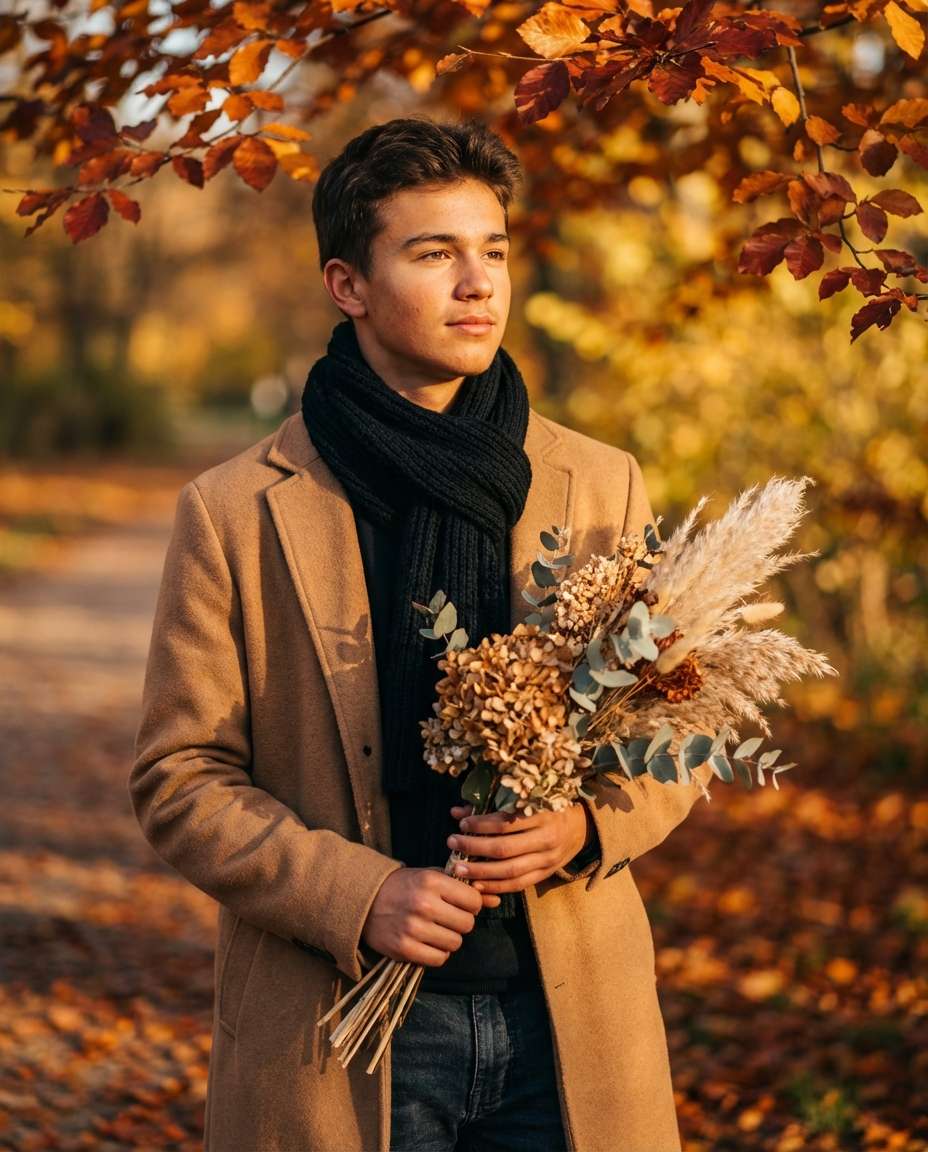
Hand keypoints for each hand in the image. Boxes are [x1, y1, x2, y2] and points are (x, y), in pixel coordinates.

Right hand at [361, 866, 496, 966]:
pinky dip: (437, 953)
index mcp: (432, 881)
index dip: (472, 904)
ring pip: (455, 943)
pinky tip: (427, 942)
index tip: (462, 904)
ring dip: (450, 939)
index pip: (473, 901)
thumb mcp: (431, 877)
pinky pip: (439, 959)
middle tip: (448, 918)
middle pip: (467, 924)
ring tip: (436, 929)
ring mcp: (413, 928)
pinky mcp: (404, 949)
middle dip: (461, 922)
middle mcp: (424, 904)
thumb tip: (495, 900)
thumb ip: (463, 888)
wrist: (364, 901)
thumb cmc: (403, 887)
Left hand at [446, 802, 592, 893]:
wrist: (579, 827)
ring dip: (481, 871)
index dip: (481, 825)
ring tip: (458, 868)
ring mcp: (548, 859)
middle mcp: (546, 838)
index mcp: (542, 814)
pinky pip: (518, 884)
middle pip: (505, 848)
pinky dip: (496, 886)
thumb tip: (456, 812)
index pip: (506, 822)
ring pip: (510, 870)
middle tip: (452, 843)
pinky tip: (477, 883)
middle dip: (474, 848)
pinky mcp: (546, 874)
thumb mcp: (525, 800)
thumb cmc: (546, 808)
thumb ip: (491, 805)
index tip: (462, 824)